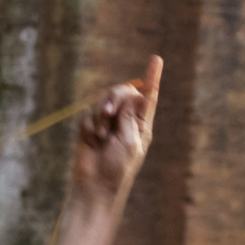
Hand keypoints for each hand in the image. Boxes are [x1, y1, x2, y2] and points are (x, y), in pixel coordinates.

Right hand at [67, 56, 160, 215]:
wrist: (95, 185)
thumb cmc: (118, 168)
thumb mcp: (131, 142)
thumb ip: (131, 117)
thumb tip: (129, 96)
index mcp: (141, 123)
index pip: (148, 96)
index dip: (152, 77)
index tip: (156, 59)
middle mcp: (125, 119)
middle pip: (123, 92)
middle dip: (115, 99)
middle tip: (109, 114)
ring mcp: (107, 122)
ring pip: (104, 100)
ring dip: (100, 115)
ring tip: (100, 135)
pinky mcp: (89, 127)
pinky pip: (88, 114)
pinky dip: (90, 125)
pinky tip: (92, 141)